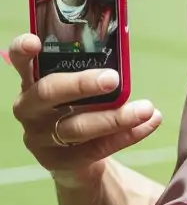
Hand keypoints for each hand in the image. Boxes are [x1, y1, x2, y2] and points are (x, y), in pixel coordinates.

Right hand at [8, 35, 161, 184]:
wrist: (74, 159)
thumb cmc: (78, 108)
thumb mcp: (79, 88)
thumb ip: (92, 70)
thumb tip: (124, 54)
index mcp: (32, 81)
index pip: (20, 61)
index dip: (23, 50)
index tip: (36, 43)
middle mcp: (29, 108)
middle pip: (49, 92)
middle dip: (82, 84)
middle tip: (113, 79)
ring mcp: (40, 137)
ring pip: (77, 127)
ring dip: (116, 117)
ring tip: (146, 109)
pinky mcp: (58, 162)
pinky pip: (95, 148)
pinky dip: (126, 136)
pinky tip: (148, 124)